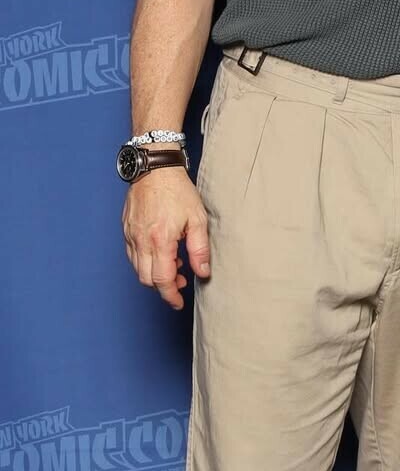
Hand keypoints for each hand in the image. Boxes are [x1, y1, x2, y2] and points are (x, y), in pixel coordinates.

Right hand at [122, 169, 209, 309]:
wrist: (155, 168)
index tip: (178, 302)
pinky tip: (161, 252)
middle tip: (181, 281)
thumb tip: (202, 272)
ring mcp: (131, 235)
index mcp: (160, 240)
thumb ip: (200, 249)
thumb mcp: (198, 219)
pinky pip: (133, 255)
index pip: (161, 280)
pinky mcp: (126, 229)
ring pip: (138, 268)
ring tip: (175, 265)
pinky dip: (146, 261)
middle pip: (147, 279)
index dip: (170, 295)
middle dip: (163, 287)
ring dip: (154, 274)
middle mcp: (141, 241)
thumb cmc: (178, 190)